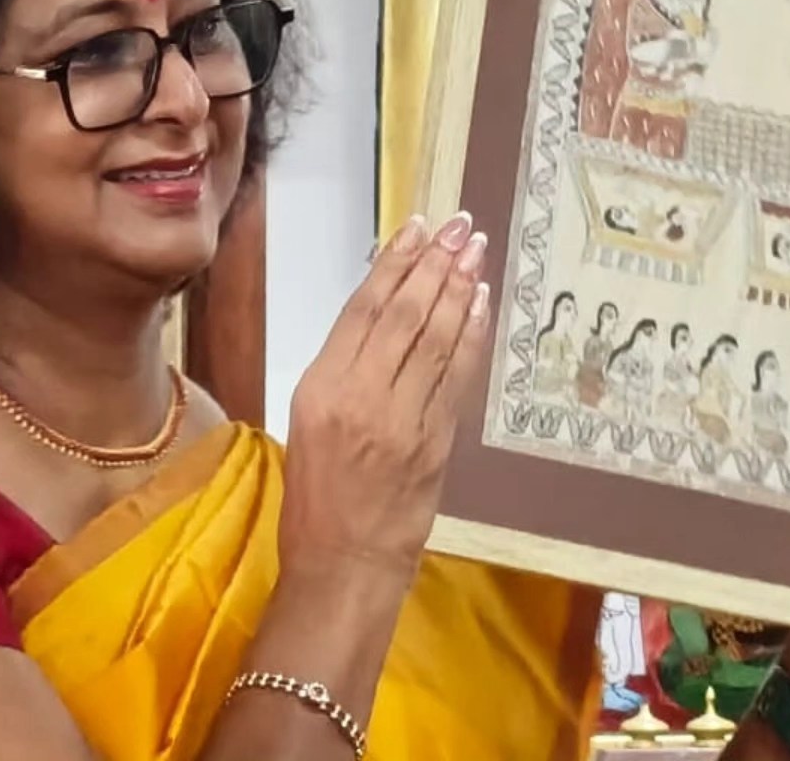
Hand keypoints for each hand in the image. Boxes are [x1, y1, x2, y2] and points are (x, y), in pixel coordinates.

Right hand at [278, 213, 490, 583]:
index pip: (364, 309)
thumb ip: (345, 366)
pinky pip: (458, 374)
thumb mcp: (309, 420)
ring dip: (459, 288)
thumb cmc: (317, 496)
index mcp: (320, 387)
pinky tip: (481, 302)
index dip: (394, 264)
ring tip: (473, 250)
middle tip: (458, 225)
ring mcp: (403, 417)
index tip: (416, 228)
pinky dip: (472, 334)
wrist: (345, 564)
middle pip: (406, 313)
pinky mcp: (436, 439)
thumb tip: (385, 309)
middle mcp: (362, 395)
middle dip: (435, 263)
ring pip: (437, 337)